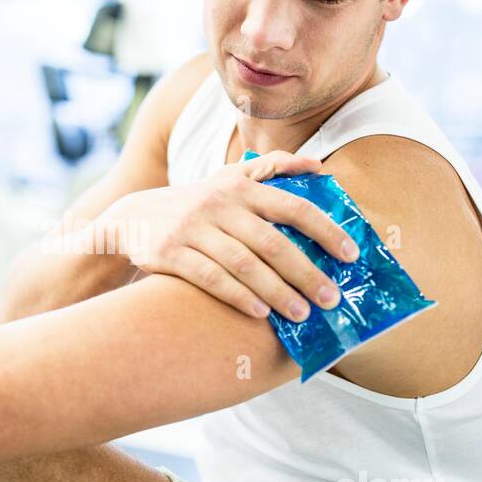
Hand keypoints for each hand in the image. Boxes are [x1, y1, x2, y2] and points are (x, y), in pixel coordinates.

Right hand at [100, 150, 359, 320]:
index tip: (350, 256)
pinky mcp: (170, 253)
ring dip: (278, 292)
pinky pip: (211, 278)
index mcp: (240, 188)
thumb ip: (272, 170)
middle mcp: (218, 205)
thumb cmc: (194, 204)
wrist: (131, 219)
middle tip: (332, 299)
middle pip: (273, 243)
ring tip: (302, 314)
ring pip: (244, 264)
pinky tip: (260, 314)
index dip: (325, 231)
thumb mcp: (227, 178)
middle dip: (307, 273)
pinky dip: (238, 296)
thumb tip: (320, 167)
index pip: (293, 207)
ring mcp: (192, 229)